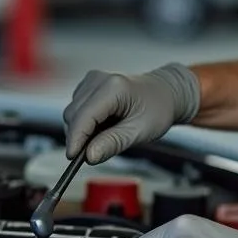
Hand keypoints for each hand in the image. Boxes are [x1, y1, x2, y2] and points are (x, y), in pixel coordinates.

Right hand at [62, 63, 200, 163]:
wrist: (165, 93)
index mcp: (114, 87)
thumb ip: (113, 143)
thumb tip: (89, 156)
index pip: (83, 116)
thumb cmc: (158, 109)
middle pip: (73, 115)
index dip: (75, 139)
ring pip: (72, 113)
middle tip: (97, 151)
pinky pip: (77, 109)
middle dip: (80, 137)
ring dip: (83, 130)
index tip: (73, 158)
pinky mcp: (89, 85)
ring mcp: (92, 80)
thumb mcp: (140, 131)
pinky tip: (104, 124)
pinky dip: (86, 122)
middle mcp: (99, 79)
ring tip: (109, 132)